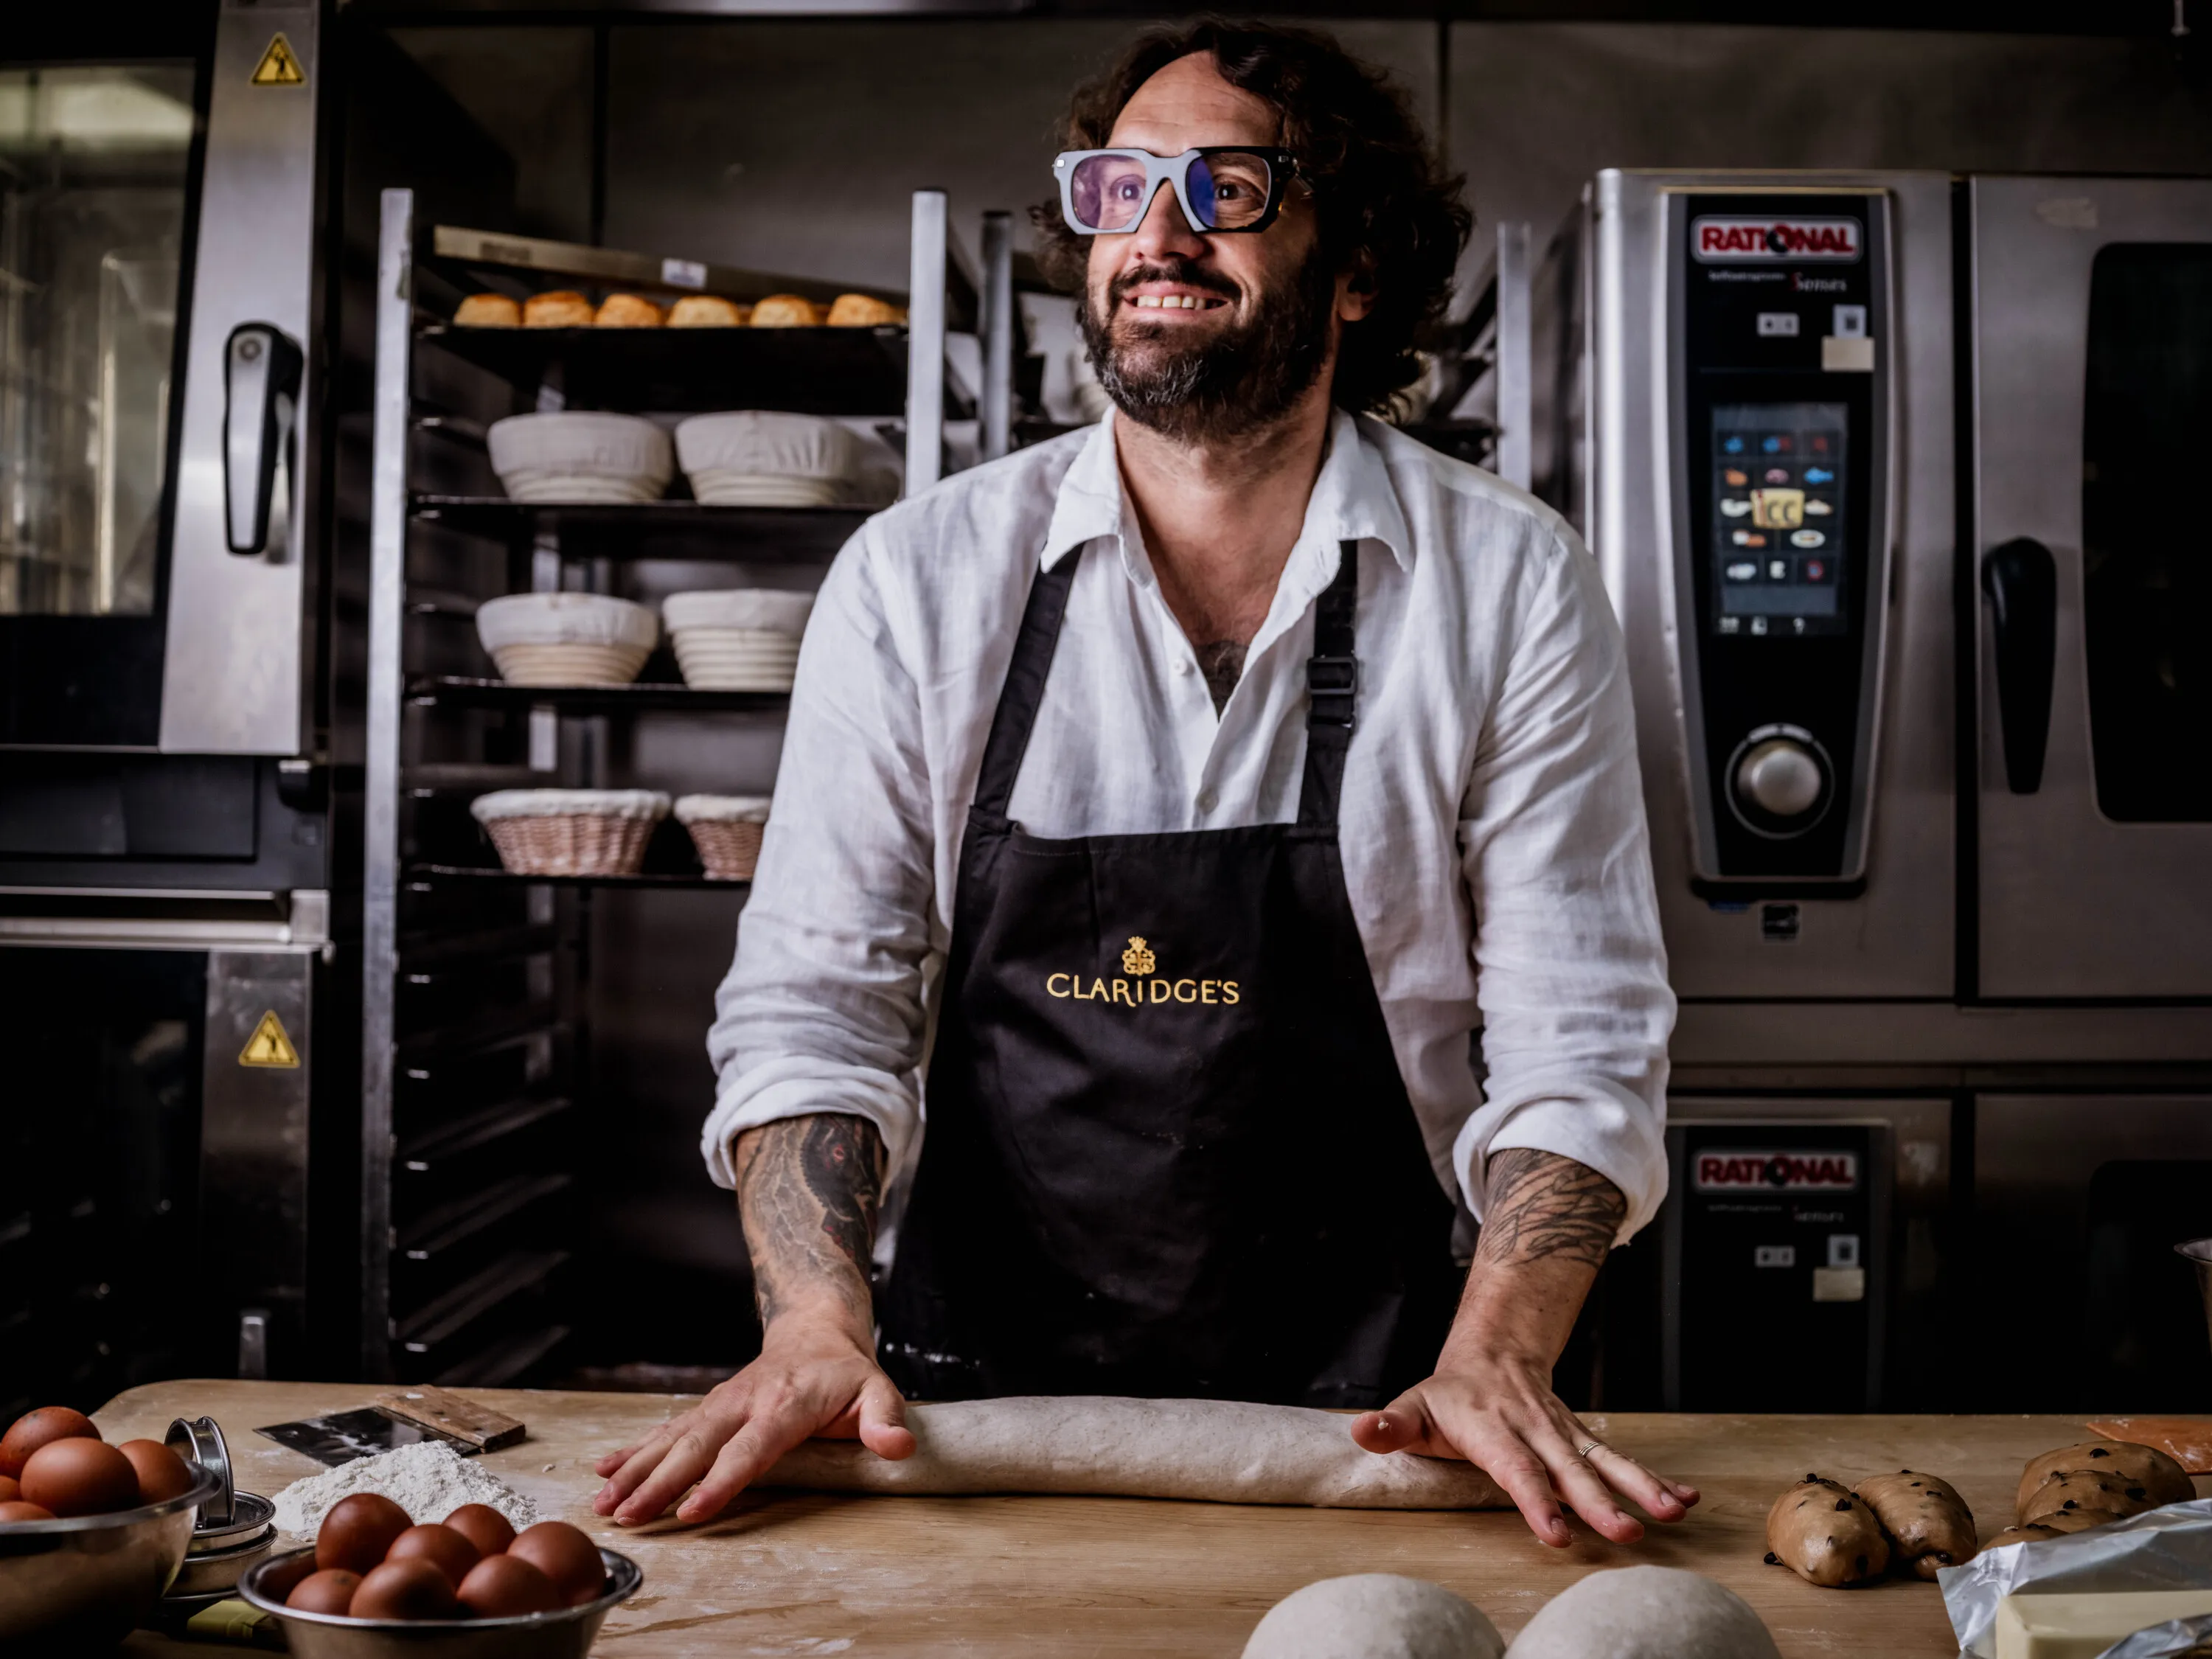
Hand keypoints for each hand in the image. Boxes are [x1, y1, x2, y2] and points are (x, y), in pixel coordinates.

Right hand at [591, 1312, 914, 1524]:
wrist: (816, 1329)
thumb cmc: (847, 1372)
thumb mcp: (878, 1391)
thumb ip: (885, 1421)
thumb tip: (898, 1448)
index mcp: (784, 1405)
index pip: (750, 1449)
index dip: (722, 1481)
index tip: (693, 1511)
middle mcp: (743, 1402)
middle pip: (697, 1446)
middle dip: (660, 1483)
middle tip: (629, 1517)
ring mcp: (720, 1403)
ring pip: (672, 1438)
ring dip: (636, 1470)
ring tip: (604, 1503)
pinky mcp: (706, 1407)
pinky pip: (665, 1429)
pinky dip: (633, 1449)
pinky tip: (605, 1470)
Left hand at [1350, 1345, 1698, 1546]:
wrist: (1493, 1350)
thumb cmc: (1449, 1394)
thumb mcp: (1414, 1406)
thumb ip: (1391, 1426)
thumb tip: (1360, 1431)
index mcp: (1493, 1429)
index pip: (1516, 1468)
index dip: (1535, 1499)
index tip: (1557, 1532)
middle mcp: (1536, 1430)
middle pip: (1570, 1470)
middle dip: (1600, 1502)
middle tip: (1627, 1531)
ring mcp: (1565, 1433)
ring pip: (1606, 1461)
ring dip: (1641, 1486)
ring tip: (1673, 1512)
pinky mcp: (1584, 1439)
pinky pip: (1620, 1457)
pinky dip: (1655, 1476)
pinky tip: (1685, 1497)